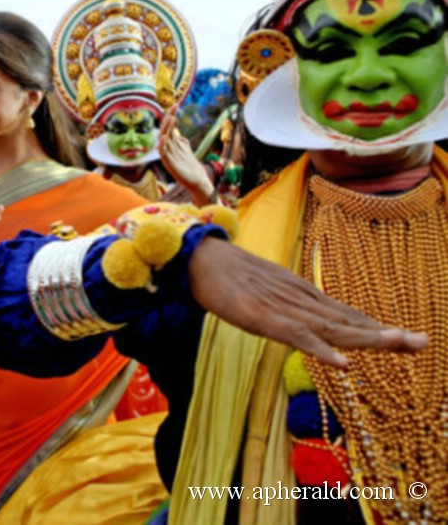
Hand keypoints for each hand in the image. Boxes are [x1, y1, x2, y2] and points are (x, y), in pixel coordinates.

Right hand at [158, 106, 214, 204]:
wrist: (196, 182)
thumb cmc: (191, 168)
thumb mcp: (187, 151)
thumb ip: (182, 143)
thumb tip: (180, 135)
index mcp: (173, 145)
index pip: (170, 127)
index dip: (172, 116)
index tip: (176, 105)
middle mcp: (169, 149)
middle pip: (166, 131)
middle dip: (169, 119)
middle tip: (173, 107)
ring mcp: (169, 157)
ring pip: (164, 140)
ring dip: (166, 129)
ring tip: (169, 118)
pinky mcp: (170, 165)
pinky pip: (163, 154)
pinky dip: (163, 145)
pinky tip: (164, 137)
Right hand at [187, 238, 428, 367]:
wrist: (197, 256)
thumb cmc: (224, 273)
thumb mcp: (260, 290)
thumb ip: (282, 305)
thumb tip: (298, 320)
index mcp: (300, 295)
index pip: (346, 314)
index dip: (376, 328)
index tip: (408, 339)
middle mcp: (299, 299)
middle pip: (348, 320)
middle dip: (385, 333)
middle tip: (423, 342)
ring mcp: (283, 307)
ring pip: (331, 327)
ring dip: (367, 338)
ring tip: (400, 344)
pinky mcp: (263, 316)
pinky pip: (296, 336)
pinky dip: (320, 350)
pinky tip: (341, 364)